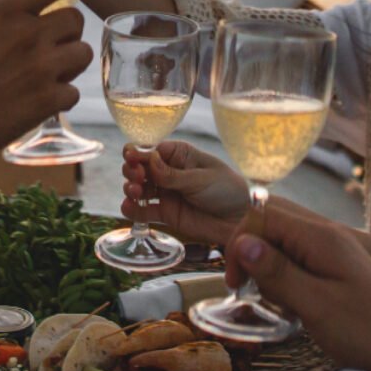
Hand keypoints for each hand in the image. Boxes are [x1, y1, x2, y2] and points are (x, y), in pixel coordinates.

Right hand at [0, 0, 104, 165]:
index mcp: (3, 12)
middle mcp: (27, 34)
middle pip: (76, 19)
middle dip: (66, 31)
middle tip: (47, 45)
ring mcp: (40, 68)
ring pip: (82, 54)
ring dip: (69, 62)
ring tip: (42, 74)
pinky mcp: (47, 102)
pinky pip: (73, 92)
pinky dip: (60, 98)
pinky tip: (36, 101)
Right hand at [121, 142, 247, 244]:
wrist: (241, 221)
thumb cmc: (227, 190)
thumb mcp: (201, 178)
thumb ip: (173, 174)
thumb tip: (148, 159)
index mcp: (178, 154)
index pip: (150, 149)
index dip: (137, 152)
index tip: (131, 158)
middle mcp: (168, 171)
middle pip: (139, 167)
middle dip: (132, 170)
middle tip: (138, 178)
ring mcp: (166, 193)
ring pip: (138, 187)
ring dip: (130, 188)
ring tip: (136, 193)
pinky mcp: (167, 214)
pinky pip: (144, 211)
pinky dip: (133, 210)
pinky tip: (128, 208)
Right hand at [224, 205, 370, 370]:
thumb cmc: (366, 331)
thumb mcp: (314, 304)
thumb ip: (276, 271)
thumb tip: (241, 242)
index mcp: (319, 237)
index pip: (263, 216)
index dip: (240, 242)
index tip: (235, 282)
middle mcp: (326, 236)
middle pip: (272, 229)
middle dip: (256, 259)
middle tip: (260, 296)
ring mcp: (334, 251)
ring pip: (284, 247)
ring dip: (273, 273)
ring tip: (286, 307)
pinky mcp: (338, 269)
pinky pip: (300, 262)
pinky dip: (290, 281)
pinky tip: (300, 307)